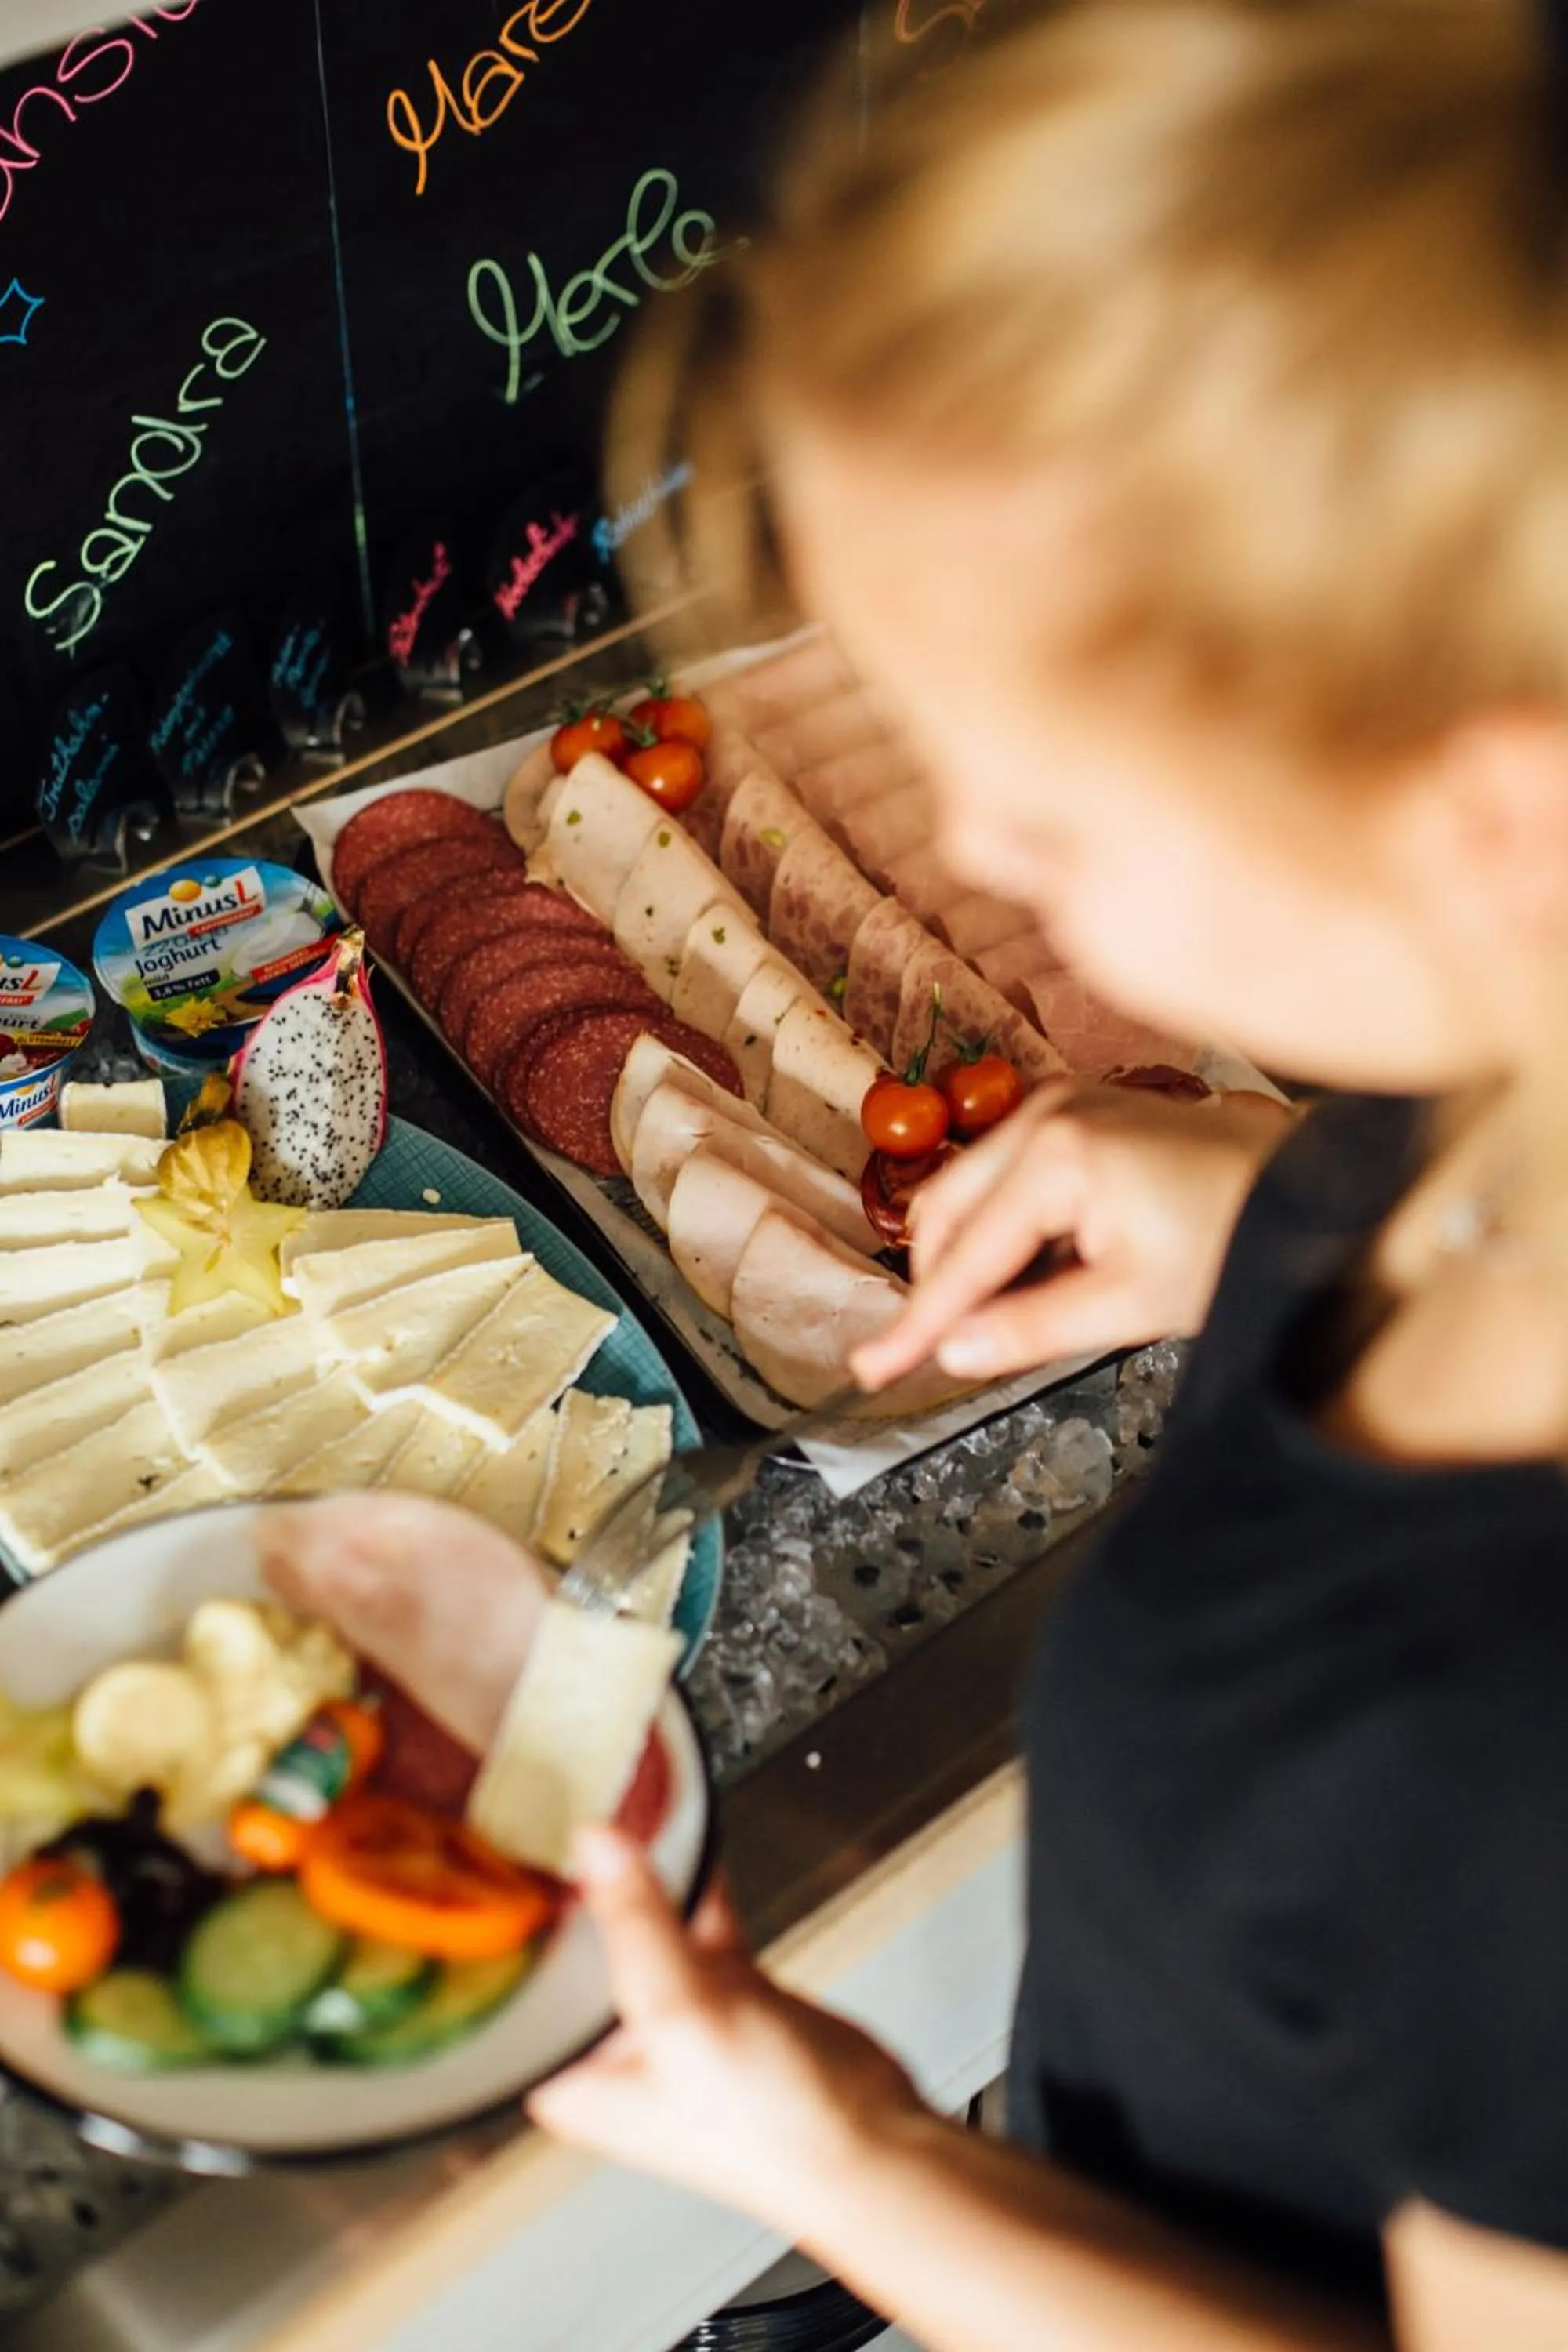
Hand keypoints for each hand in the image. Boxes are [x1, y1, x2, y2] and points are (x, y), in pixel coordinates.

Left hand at [527, 1828, 920, 2234]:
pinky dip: (693, 1881)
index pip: (527, 1985)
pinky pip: (694, 1922)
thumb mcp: (684, 2013)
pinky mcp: (723, 1995)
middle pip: (581, 1949)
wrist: (874, 2145)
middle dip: (576, 1886)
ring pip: (642, 1928)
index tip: (509, 1849)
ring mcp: (674, 2019)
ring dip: (638, 1876)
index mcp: (575, 2080)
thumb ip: (638, 1923)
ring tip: (618, 1808)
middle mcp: (614, 2052)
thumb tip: (595, 1847)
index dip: (518, 1921)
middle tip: (556, 1811)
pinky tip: (683, 1833)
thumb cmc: (773, 2132)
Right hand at [854, 1084, 1291, 1389]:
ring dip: (969, 1255)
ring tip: (1006, 1313)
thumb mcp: (1134, 1303)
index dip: (917, 1322)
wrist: (1308, 1185)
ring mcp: (1058, 1103)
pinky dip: (1003, 1227)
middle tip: (937, 1351)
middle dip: (938, 1283)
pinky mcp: (1075, 1111)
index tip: (872, 1368)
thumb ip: (1035, 1328)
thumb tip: (954, 1352)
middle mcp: (1044, 1113)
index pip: (963, 1257)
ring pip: (968, 1191)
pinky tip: (1039, 1270)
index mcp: (1056, 1156)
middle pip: (946, 1212)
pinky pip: (1004, 1174)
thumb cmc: (1235, 1237)